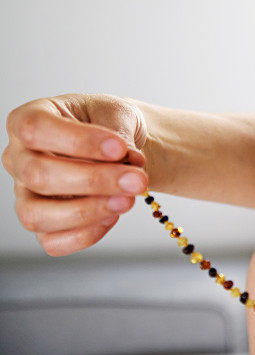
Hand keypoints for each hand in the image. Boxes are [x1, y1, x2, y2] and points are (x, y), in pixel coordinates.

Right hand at [2, 93, 149, 255]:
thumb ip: (119, 134)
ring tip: (128, 200)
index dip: (79, 141)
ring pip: (36, 215)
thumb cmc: (111, 123)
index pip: (36, 129)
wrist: (121, 145)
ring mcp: (25, 194)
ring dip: (89, 211)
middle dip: (94, 181)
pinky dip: (87, 233)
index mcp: (27, 118)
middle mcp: (18, 158)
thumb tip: (127, 163)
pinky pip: (53, 241)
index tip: (120, 148)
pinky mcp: (42, 223)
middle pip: (38, 175)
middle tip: (137, 180)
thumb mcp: (117, 113)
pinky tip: (113, 215)